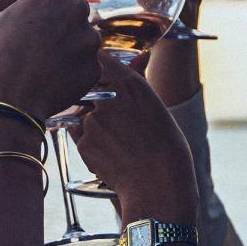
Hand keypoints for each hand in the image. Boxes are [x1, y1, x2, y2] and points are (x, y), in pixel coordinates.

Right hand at [0, 0, 100, 121]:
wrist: (5, 102)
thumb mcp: (2, 16)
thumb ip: (31, 3)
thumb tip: (42, 3)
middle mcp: (76, 10)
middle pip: (78, 6)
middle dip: (65, 17)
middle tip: (43, 36)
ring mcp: (88, 40)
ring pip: (85, 35)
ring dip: (72, 43)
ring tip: (45, 60)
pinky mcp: (94, 67)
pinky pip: (87, 62)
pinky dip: (74, 68)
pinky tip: (53, 76)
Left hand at [71, 55, 196, 218]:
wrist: (158, 186)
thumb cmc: (166, 148)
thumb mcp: (155, 107)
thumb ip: (136, 84)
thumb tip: (136, 61)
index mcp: (130, 84)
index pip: (101, 58)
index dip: (99, 65)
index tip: (100, 71)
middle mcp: (108, 97)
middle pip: (88, 87)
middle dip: (94, 96)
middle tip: (115, 117)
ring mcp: (92, 120)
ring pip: (84, 113)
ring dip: (94, 122)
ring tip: (119, 141)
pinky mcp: (83, 142)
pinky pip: (80, 135)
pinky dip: (91, 141)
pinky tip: (112, 153)